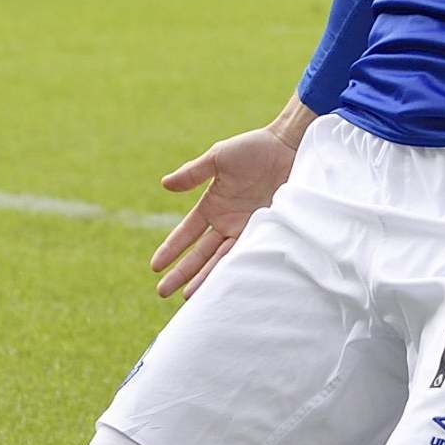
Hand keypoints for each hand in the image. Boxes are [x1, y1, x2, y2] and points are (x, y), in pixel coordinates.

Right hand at [148, 123, 302, 298]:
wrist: (289, 147)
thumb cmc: (254, 148)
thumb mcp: (218, 157)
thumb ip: (193, 173)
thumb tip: (164, 184)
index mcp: (212, 206)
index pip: (185, 233)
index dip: (170, 249)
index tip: (155, 266)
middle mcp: (227, 222)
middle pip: (200, 254)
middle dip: (182, 273)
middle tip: (163, 292)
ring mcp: (246, 228)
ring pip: (221, 259)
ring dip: (204, 277)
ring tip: (189, 297)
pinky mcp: (267, 230)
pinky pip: (247, 253)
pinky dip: (234, 268)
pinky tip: (223, 284)